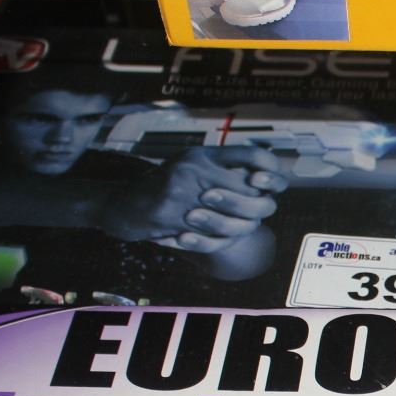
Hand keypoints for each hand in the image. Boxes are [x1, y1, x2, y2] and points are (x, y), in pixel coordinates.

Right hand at [95, 146, 287, 253]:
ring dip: (240, 228)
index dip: (271, 173)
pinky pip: (212, 235)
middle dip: (259, 208)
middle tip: (254, 215)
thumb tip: (267, 182)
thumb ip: (224, 169)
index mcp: (204, 154)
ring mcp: (184, 189)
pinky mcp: (172, 212)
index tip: (268, 185)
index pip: (254, 156)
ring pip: (238, 217)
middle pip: (253, 191)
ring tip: (233, 228)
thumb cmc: (164, 188)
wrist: (124, 205)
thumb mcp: (193, 168)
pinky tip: (210, 237)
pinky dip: (216, 241)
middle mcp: (196, 167)